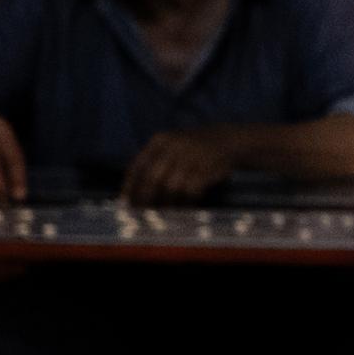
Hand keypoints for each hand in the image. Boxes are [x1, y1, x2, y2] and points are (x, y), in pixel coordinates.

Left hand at [122, 129, 236, 204]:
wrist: (228, 140)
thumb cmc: (194, 149)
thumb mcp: (172, 146)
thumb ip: (154, 163)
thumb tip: (133, 192)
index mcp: (160, 141)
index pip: (138, 166)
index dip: (130, 187)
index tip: (126, 203)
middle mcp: (174, 146)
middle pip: (153, 178)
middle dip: (146, 199)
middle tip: (144, 214)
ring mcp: (192, 157)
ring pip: (172, 187)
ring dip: (167, 203)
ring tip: (165, 214)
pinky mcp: (207, 168)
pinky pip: (191, 190)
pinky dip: (186, 202)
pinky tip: (185, 208)